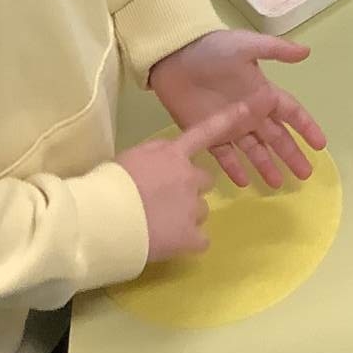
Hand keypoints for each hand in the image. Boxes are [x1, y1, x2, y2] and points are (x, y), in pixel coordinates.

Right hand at [117, 101, 256, 261]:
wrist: (101, 218)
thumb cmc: (107, 185)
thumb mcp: (130, 158)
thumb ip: (153, 158)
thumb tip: (160, 167)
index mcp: (172, 153)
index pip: (205, 132)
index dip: (228, 120)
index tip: (250, 108)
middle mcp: (189, 176)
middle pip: (204, 181)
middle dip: (190, 190)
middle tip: (164, 202)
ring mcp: (192, 207)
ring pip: (201, 211)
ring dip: (186, 217)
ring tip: (160, 225)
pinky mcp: (190, 236)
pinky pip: (200, 241)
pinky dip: (188, 243)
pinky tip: (169, 244)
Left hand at [149, 30, 325, 191]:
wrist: (174, 58)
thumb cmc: (212, 50)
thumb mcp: (246, 45)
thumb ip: (276, 50)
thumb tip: (307, 52)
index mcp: (262, 93)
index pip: (290, 113)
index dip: (306, 127)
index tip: (320, 145)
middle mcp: (250, 112)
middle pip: (276, 137)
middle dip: (291, 155)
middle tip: (305, 175)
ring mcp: (229, 125)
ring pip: (254, 150)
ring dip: (266, 166)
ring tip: (278, 185)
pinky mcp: (207, 134)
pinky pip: (225, 155)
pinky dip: (234, 169)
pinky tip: (244, 183)